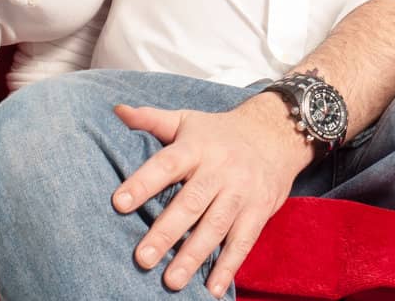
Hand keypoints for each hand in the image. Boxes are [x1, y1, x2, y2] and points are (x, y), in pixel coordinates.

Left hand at [111, 93, 311, 296]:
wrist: (277, 133)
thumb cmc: (220, 132)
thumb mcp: (187, 120)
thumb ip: (151, 120)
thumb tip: (116, 111)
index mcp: (197, 147)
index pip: (166, 163)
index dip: (143, 182)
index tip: (118, 203)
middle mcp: (219, 169)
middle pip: (191, 202)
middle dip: (166, 232)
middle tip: (142, 259)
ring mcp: (241, 192)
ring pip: (216, 226)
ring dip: (194, 255)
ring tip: (171, 281)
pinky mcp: (259, 210)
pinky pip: (243, 241)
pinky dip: (228, 266)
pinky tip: (212, 290)